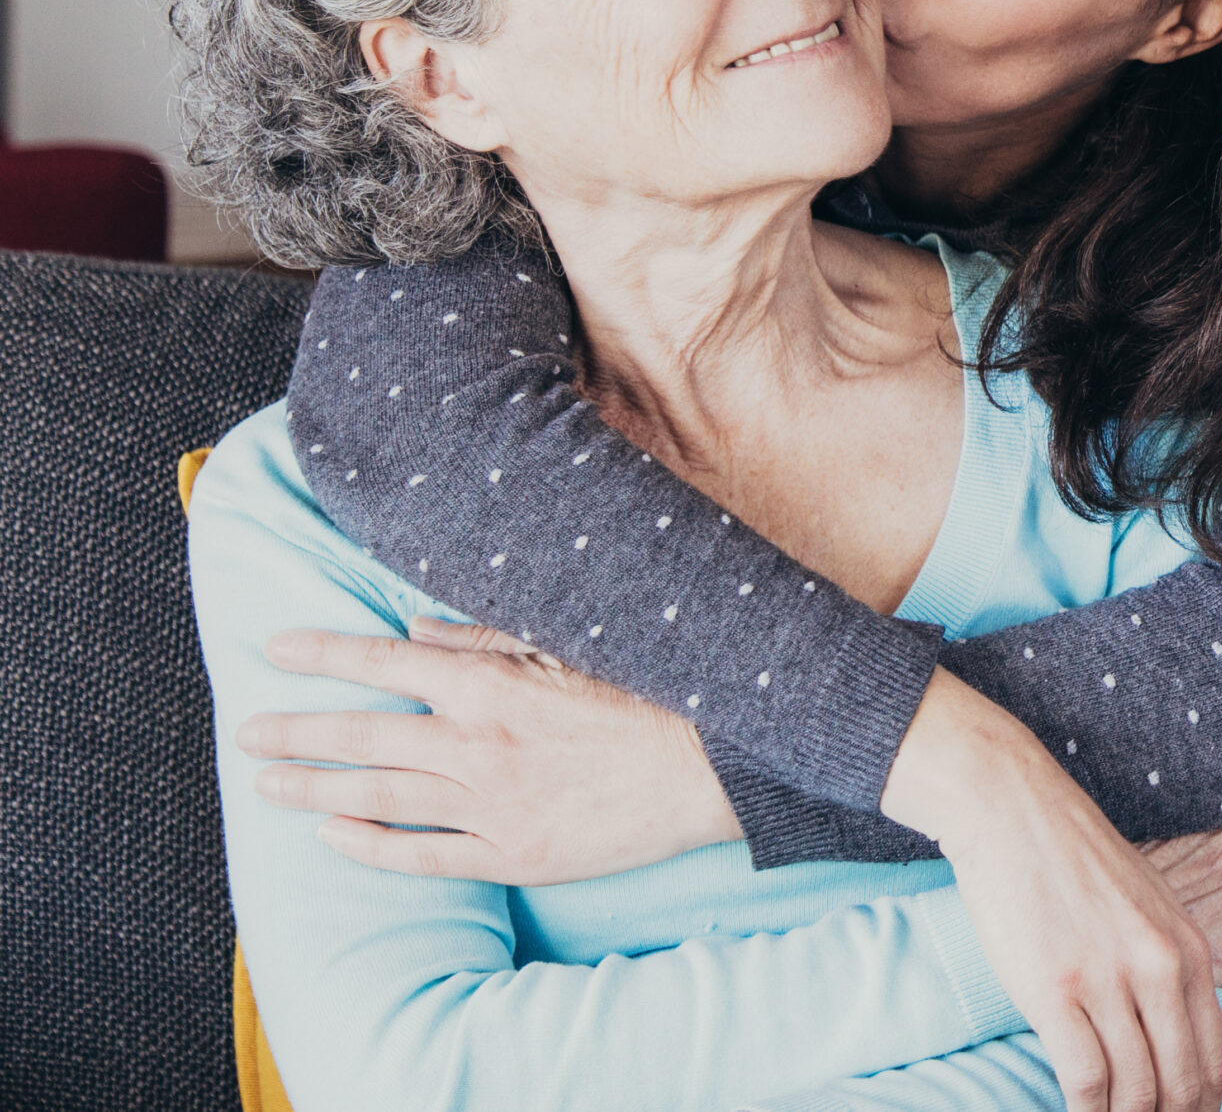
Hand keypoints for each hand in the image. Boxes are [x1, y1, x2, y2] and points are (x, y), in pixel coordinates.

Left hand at [238, 619, 741, 883]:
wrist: (710, 769)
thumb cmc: (646, 696)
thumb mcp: (568, 647)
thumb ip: (485, 636)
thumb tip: (414, 631)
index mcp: (492, 685)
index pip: (385, 662)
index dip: (324, 653)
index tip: (276, 648)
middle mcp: (478, 745)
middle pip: (364, 735)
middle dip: (296, 730)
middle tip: (246, 732)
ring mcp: (490, 806)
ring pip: (379, 796)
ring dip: (314, 788)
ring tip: (266, 786)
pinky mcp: (511, 854)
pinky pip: (421, 855)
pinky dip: (369, 845)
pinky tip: (331, 835)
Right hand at [882, 671, 1221, 1111]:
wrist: (1015, 811)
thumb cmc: (1078, 861)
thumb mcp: (1153, 910)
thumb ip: (1187, 975)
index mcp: (1188, 951)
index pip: (1213, 1059)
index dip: (1199, 1107)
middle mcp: (1160, 968)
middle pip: (1181, 1084)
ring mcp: (1109, 980)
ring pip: (1135, 1091)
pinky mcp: (1056, 990)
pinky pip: (1085, 1079)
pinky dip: (1085, 1111)